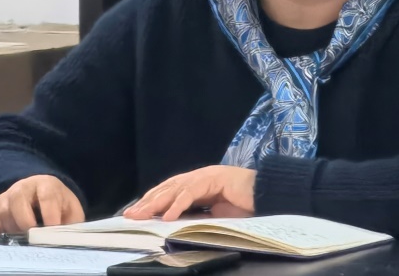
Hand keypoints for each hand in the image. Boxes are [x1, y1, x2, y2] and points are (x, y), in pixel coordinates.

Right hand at [0, 175, 84, 235]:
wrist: (41, 196)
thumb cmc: (58, 206)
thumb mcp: (70, 211)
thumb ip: (71, 224)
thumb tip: (66, 240)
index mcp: (47, 184)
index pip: (47, 195)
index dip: (49, 214)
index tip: (51, 230)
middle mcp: (25, 186)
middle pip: (18, 198)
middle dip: (25, 221)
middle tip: (33, 238)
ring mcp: (8, 195)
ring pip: (4, 210)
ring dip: (13, 228)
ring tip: (24, 239)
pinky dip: (2, 231)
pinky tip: (13, 237)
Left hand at [125, 166, 256, 221]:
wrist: (268, 195)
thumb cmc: (245, 205)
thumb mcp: (213, 214)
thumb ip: (195, 215)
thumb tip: (173, 224)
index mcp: (198, 184)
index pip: (169, 191)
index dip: (152, 201)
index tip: (136, 214)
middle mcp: (199, 177)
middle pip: (168, 188)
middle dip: (148, 202)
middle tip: (130, 215)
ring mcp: (207, 175)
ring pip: (175, 188)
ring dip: (157, 202)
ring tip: (142, 215)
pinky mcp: (215, 178)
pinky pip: (192, 193)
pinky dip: (178, 204)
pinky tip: (168, 215)